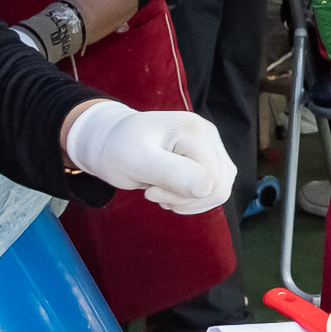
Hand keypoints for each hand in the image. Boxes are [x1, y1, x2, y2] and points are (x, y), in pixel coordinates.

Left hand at [63, 102, 238, 213]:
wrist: (109, 140)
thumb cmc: (118, 149)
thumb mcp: (137, 162)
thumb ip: (172, 173)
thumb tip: (207, 188)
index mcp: (194, 130)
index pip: (212, 180)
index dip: (183, 196)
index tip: (149, 191)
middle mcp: (209, 134)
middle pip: (220, 186)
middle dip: (185, 200)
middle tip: (153, 192)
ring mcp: (212, 145)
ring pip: (220, 189)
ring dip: (189, 200)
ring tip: (160, 190)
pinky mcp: (210, 158)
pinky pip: (215, 188)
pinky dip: (193, 198)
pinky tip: (171, 190)